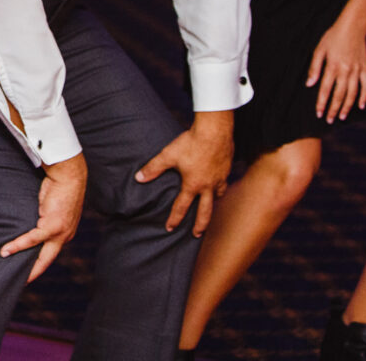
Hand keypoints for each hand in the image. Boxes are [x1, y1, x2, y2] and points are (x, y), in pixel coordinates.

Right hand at [0, 153, 84, 281]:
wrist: (69, 177)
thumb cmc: (59, 188)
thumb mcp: (51, 208)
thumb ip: (43, 218)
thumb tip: (29, 221)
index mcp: (65, 233)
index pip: (50, 253)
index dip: (39, 263)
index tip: (28, 272)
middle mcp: (65, 236)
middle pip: (47, 260)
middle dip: (34, 273)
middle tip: (22, 283)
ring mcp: (61, 233)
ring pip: (40, 254)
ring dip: (23, 261)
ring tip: (6, 265)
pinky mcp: (53, 226)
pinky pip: (33, 239)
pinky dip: (19, 245)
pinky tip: (7, 250)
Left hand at [135, 111, 233, 235]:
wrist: (214, 131)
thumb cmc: (190, 143)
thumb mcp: (168, 155)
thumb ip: (153, 168)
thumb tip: (138, 178)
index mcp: (192, 185)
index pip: (181, 207)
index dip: (174, 219)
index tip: (169, 229)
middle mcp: (208, 186)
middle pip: (205, 211)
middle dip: (200, 225)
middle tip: (196, 235)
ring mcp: (219, 179)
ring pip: (217, 197)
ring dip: (212, 205)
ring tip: (209, 208)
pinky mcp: (226, 169)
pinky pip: (224, 184)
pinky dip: (220, 189)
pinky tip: (218, 185)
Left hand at [308, 16, 365, 122]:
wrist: (353, 27)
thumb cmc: (332, 37)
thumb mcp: (319, 49)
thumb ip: (314, 67)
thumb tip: (309, 84)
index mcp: (332, 67)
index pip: (325, 90)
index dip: (321, 103)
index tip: (318, 113)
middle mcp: (345, 71)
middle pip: (338, 95)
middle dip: (333, 109)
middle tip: (329, 120)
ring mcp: (357, 71)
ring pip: (352, 93)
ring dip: (347, 106)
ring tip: (341, 116)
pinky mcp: (365, 69)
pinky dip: (364, 97)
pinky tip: (361, 106)